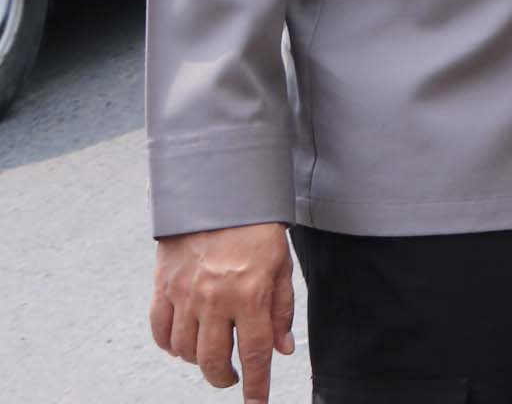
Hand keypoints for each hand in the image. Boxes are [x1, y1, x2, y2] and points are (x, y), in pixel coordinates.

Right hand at [150, 223, 294, 403]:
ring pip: (185, 351)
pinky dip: (170, 346)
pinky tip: (183, 343)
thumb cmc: (256, 228)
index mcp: (250, 295)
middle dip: (224, 378)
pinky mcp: (162, 288)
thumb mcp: (281, 266)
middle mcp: (215, 300)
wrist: (218, 194)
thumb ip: (281, 310)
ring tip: (212, 353)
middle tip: (232, 376)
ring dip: (199, 361)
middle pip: (213, 361)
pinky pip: (160, 332)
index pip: (255, 353)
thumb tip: (284, 349)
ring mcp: (185, 296)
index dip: (256, 386)